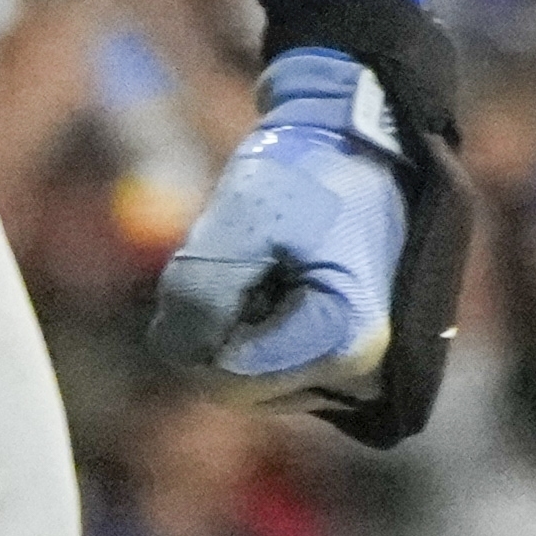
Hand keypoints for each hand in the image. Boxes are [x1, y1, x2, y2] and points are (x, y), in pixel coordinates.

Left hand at [149, 48, 405, 406]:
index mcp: (341, 340)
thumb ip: (200, 291)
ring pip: (248, 382)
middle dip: (216, 327)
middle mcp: (357, 374)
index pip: (228, 377)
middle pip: (237, 388)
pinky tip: (275, 283)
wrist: (360, 148)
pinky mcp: (343, 367)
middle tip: (242, 258)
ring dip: (234, 328)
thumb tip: (176, 351)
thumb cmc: (305, 174)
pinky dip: (253, 330)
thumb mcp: (242, 220)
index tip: (220, 259)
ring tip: (266, 268)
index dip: (198, 323)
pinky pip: (268, 371)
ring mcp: (355, 376)